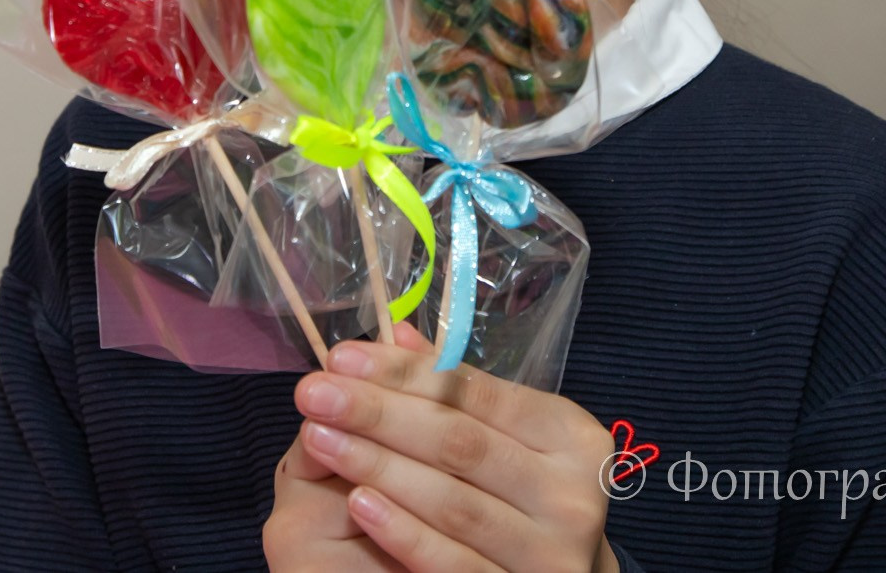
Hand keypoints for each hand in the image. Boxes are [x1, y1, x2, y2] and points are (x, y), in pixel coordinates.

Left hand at [281, 322, 618, 572]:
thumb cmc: (524, 494)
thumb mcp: (504, 436)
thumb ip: (453, 391)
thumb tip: (395, 335)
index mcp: (572, 437)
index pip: (476, 394)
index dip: (405, 373)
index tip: (342, 358)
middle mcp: (570, 495)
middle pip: (460, 444)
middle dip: (379, 413)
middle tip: (313, 393)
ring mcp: (550, 553)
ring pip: (452, 504)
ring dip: (378, 466)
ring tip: (319, 438)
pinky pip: (452, 563)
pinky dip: (403, 531)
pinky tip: (358, 502)